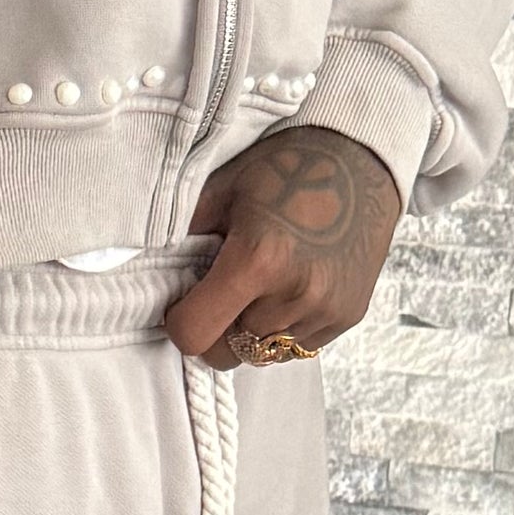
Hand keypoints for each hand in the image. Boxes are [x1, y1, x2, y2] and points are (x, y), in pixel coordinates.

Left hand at [165, 124, 401, 369]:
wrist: (362, 160)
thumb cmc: (287, 168)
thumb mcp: (222, 189)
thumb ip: (183, 236)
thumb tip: (151, 269)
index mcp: (257, 260)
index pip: (195, 334)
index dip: (179, 321)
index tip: (182, 302)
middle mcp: (295, 294)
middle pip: (227, 353)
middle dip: (213, 330)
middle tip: (218, 294)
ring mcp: (325, 310)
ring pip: (263, 354)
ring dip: (250, 329)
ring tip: (258, 285)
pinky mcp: (347, 316)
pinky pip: (298, 346)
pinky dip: (283, 327)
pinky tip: (288, 287)